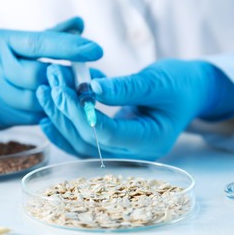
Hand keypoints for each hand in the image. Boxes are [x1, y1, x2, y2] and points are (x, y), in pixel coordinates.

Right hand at [0, 17, 102, 128]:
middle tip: (91, 80)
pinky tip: (64, 108)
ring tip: (82, 95)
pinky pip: (31, 117)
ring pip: (34, 100)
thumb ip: (49, 35)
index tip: (95, 50)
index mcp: (1, 41)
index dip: (67, 47)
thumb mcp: (15, 40)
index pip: (37, 43)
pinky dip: (50, 113)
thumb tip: (79, 23)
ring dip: (60, 99)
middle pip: (37, 75)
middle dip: (67, 79)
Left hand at [36, 59, 233, 159]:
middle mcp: (133, 153)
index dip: (81, 113)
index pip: (107, 133)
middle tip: (50, 83)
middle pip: (89, 140)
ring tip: (44, 91)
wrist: (188, 92)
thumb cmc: (180, 85)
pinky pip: (83, 140)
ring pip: (81, 142)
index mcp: (150, 141)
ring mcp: (121, 150)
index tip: (61, 89)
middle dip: (65, 111)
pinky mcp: (112, 142)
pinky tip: (47, 114)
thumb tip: (90, 89)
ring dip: (59, 118)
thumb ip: (126, 88)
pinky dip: (64, 127)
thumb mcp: (157, 81)